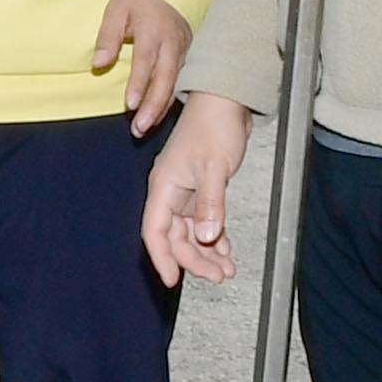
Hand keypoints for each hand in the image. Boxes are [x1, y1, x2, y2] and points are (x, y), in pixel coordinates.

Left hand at [90, 0, 189, 132]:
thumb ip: (107, 37)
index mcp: (154, 31)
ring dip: (160, 108)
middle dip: (153, 106)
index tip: (130, 104)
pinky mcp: (186, 58)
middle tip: (139, 127)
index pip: (146, 60)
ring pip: (174, 85)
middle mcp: (172, 44)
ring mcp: (182, 52)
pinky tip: (156, 117)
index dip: (139, 83)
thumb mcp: (116, 10)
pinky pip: (178, 83)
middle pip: (165, 79)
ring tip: (144, 128)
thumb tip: (98, 63)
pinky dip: (167, 102)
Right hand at [143, 92, 255, 287]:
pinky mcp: (200, 190)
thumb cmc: (213, 125)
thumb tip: (207, 237)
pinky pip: (202, 221)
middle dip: (195, 259)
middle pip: (175, 237)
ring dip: (207, 252)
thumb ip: (211, 204)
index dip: (162, 257)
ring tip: (226, 269)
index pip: (155, 231)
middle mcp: (170, 192)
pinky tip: (226, 249)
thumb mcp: (215, 168)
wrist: (226, 101)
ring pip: (190, 232)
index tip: (172, 280)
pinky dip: (214, 236)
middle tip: (218, 276)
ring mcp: (185, 192)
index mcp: (164, 186)